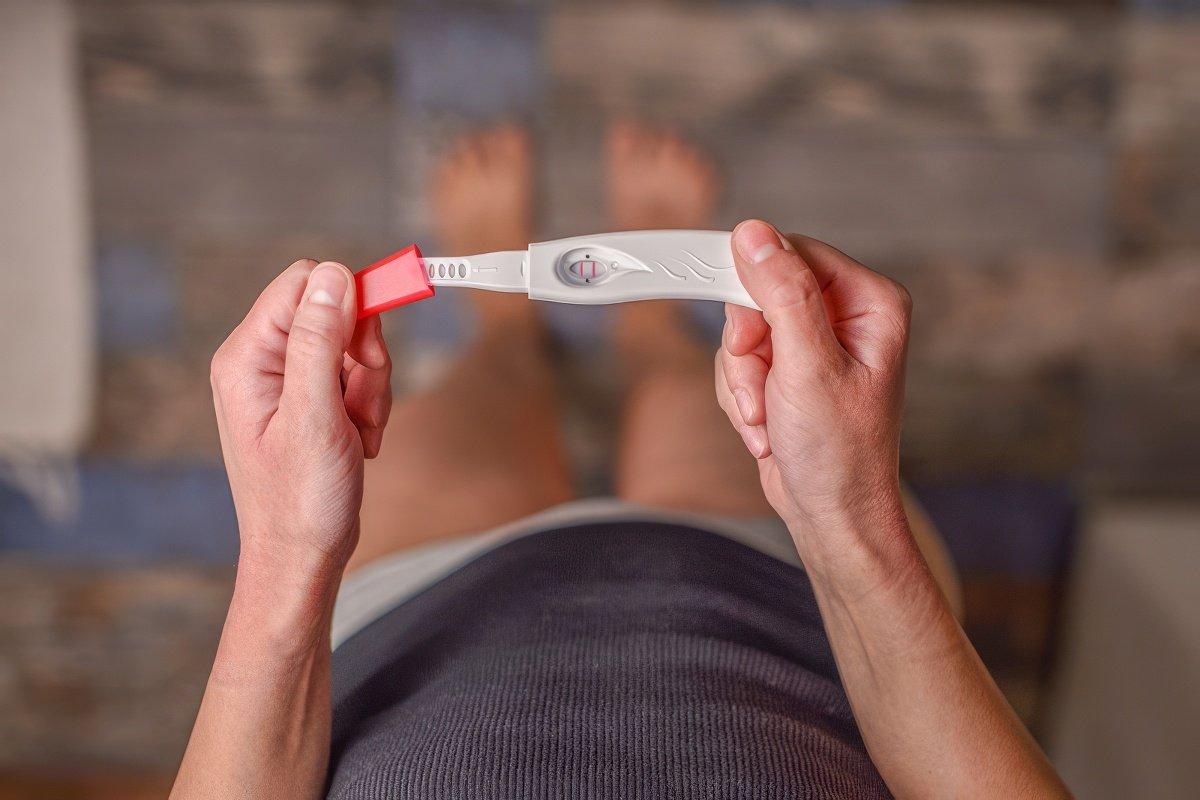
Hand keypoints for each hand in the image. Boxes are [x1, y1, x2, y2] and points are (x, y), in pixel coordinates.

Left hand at [210, 260, 390, 575]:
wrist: (302, 556)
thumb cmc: (300, 501)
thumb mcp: (314, 418)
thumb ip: (319, 342)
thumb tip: (332, 276)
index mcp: (247, 358)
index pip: (303, 284)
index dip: (348, 301)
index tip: (377, 337)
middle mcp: (262, 362)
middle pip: (334, 311)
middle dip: (364, 354)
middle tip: (363, 401)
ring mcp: (287, 381)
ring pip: (352, 344)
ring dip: (371, 385)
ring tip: (359, 431)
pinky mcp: (310, 399)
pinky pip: (355, 375)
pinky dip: (370, 404)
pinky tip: (360, 439)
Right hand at [716, 220, 911, 556]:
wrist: (830, 515)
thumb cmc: (839, 452)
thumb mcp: (808, 367)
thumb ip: (782, 295)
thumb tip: (754, 234)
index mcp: (868, 301)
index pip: (794, 254)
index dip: (755, 286)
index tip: (737, 324)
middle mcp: (844, 315)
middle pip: (759, 293)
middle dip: (749, 350)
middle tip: (762, 390)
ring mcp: (812, 342)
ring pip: (742, 331)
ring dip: (742, 381)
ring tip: (768, 418)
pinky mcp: (787, 368)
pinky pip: (738, 361)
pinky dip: (741, 396)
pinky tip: (766, 427)